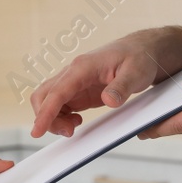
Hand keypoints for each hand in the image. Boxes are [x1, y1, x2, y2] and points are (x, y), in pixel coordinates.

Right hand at [28, 31, 175, 137]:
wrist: (144, 50)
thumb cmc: (140, 57)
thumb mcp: (136, 72)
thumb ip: (121, 87)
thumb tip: (109, 101)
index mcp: (83, 66)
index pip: (57, 92)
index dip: (45, 113)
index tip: (37, 131)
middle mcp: (74, 72)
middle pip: (44, 96)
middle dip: (47, 118)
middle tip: (69, 131)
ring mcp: (75, 81)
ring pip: (49, 101)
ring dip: (54, 119)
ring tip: (74, 128)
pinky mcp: (80, 90)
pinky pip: (60, 104)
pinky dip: (61, 117)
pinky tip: (76, 122)